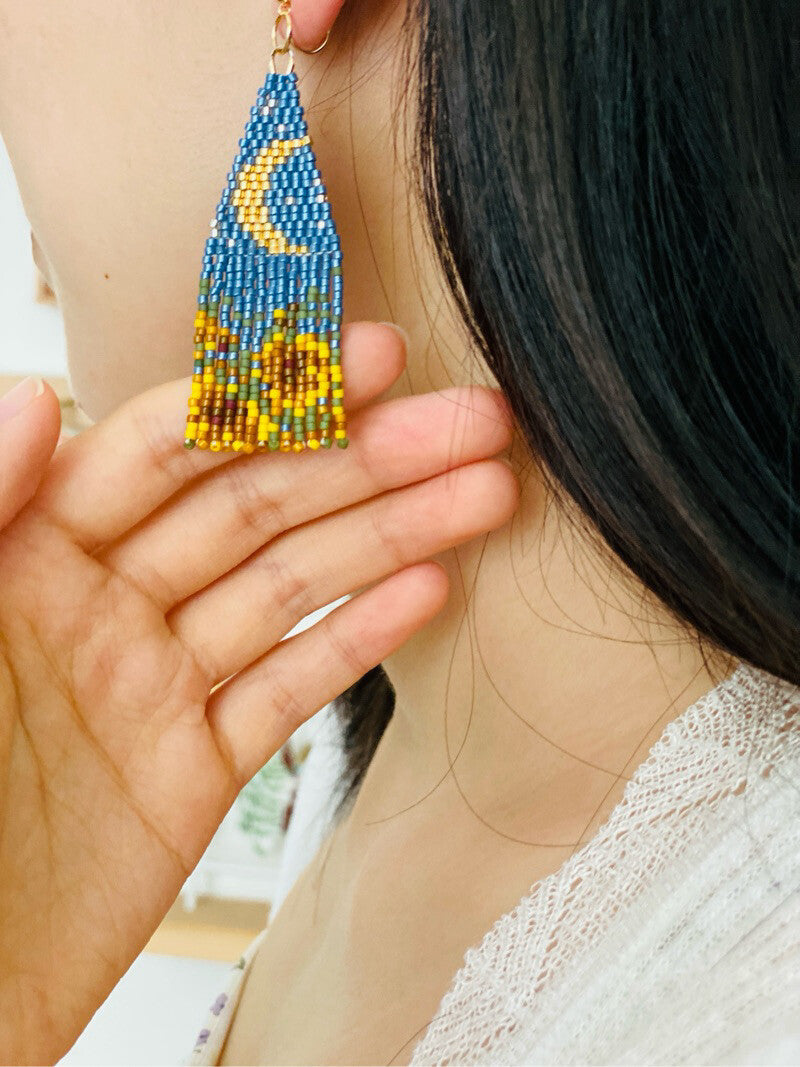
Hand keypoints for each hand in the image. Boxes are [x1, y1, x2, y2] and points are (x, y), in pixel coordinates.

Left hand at [0, 323, 517, 1063]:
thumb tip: (24, 396)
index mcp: (30, 554)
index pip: (170, 447)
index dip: (270, 397)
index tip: (364, 360)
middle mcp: (101, 607)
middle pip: (257, 508)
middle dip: (369, 459)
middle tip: (469, 421)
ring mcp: (155, 687)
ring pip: (291, 591)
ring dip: (392, 537)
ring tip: (483, 494)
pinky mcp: (193, 771)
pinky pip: (286, 691)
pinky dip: (359, 642)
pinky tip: (428, 590)